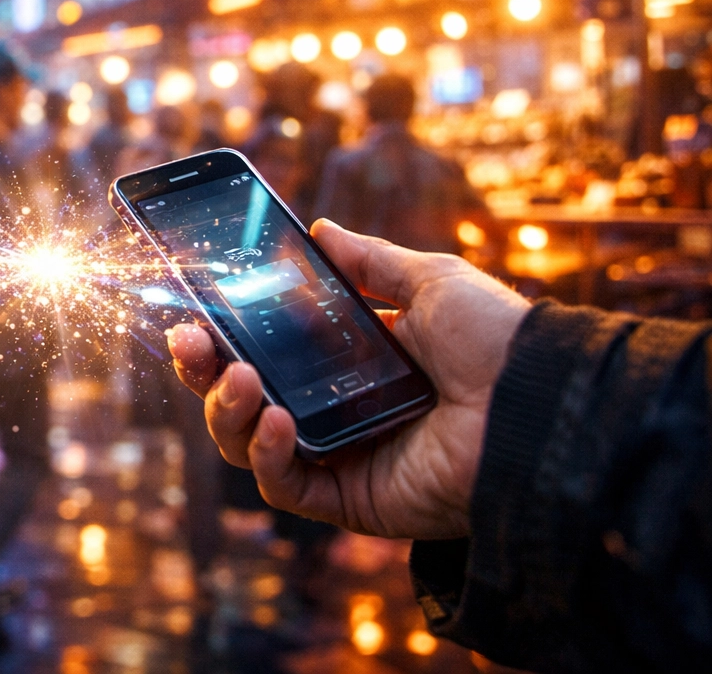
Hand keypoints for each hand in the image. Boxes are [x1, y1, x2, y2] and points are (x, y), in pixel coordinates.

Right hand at [167, 219, 530, 539]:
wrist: (539, 401)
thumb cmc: (495, 340)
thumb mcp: (427, 282)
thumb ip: (368, 261)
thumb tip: (320, 227)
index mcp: (346, 363)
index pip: (263, 352)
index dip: (220, 335)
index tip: (193, 309)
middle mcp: (333, 411)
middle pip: (239, 400)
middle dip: (202, 371)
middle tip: (189, 339)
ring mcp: (338, 458)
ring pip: (246, 444)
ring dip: (226, 408)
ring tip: (242, 377)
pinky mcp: (349, 499)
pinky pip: (284, 486)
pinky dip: (267, 454)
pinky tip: (275, 419)